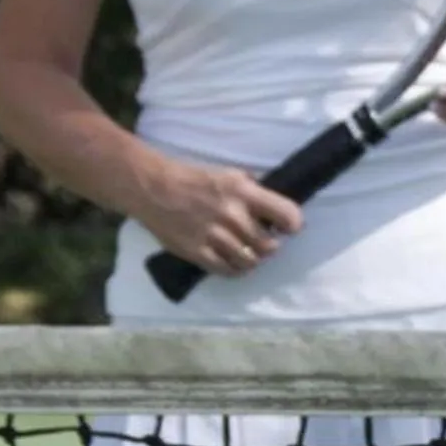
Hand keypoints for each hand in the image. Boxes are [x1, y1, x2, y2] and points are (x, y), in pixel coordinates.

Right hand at [129, 153, 303, 277]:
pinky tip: (232, 260)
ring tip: (246, 251)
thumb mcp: (230, 174)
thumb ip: (253, 191)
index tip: (287, 228)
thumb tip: (274, 209)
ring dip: (252, 258)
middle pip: (270, 246)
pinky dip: (235, 269)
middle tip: (261, 240)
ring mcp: (215, 237)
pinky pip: (228, 271)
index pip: (287, 215)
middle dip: (269, 244)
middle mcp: (233, 216)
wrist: (153, 188)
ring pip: (251, 261)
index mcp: (244, 192)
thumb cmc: (194, 179)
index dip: (292, 225)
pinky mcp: (198, 253)